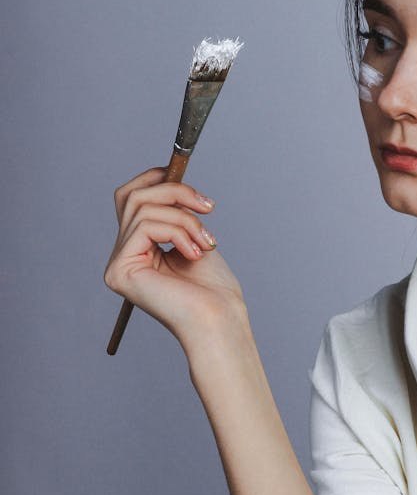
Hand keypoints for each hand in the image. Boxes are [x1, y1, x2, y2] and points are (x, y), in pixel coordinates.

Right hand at [104, 168, 248, 344]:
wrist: (220, 320)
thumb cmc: (213, 289)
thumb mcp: (193, 235)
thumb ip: (174, 209)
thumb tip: (165, 174)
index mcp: (138, 249)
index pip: (130, 198)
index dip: (154, 179)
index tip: (185, 176)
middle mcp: (122, 257)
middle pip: (133, 197)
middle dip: (175, 192)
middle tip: (208, 207)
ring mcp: (118, 265)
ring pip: (142, 209)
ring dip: (184, 219)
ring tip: (207, 242)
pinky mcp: (120, 271)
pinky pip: (144, 226)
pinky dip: (177, 231)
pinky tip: (194, 253)